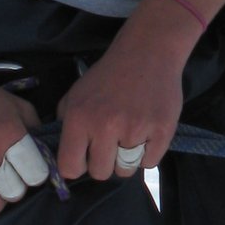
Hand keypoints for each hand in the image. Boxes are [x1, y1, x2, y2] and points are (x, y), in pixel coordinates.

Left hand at [56, 11, 188, 182]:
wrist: (148, 52)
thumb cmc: (109, 75)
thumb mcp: (75, 94)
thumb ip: (64, 125)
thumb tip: (63, 157)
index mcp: (79, 117)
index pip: (70, 168)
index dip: (78, 165)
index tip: (85, 157)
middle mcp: (105, 126)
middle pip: (100, 173)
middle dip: (104, 162)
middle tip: (111, 143)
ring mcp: (135, 129)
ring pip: (125, 170)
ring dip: (126, 159)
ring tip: (129, 135)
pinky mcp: (161, 131)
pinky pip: (149, 163)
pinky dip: (148, 153)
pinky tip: (146, 131)